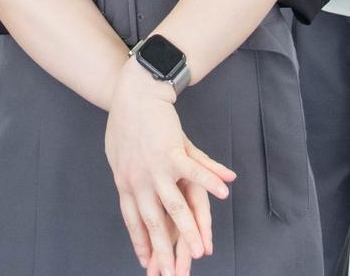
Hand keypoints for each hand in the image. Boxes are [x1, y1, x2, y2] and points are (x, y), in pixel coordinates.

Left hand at [105, 57, 232, 275]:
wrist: (133, 93)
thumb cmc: (129, 124)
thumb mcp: (125, 156)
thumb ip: (146, 180)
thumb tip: (149, 191)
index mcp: (126, 184)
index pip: (135, 222)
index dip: (143, 244)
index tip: (150, 266)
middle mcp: (138, 181)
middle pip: (154, 223)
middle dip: (164, 252)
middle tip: (173, 275)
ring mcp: (155, 167)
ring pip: (174, 205)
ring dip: (189, 229)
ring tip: (201, 251)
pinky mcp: (171, 150)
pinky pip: (193, 170)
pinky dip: (209, 181)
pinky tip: (224, 193)